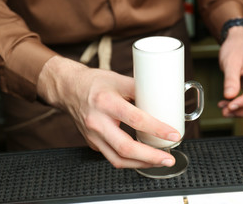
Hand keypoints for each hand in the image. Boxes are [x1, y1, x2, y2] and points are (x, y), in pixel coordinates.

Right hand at [37, 56, 180, 168]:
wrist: (68, 89)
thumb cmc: (93, 83)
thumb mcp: (118, 79)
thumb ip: (140, 89)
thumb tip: (163, 99)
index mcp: (106, 102)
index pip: (135, 119)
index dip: (157, 129)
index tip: (173, 135)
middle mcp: (97, 122)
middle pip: (125, 148)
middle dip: (151, 157)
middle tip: (169, 159)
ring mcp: (93, 136)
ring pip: (118, 159)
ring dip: (142, 164)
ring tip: (160, 161)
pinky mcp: (92, 143)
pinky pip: (112, 156)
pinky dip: (130, 160)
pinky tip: (143, 156)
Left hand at [218, 26, 242, 116]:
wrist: (238, 43)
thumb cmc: (236, 48)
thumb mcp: (231, 61)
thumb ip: (231, 79)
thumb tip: (229, 96)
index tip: (232, 105)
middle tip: (226, 112)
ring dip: (242, 112)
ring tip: (224, 110)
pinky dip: (241, 108)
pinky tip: (227, 106)